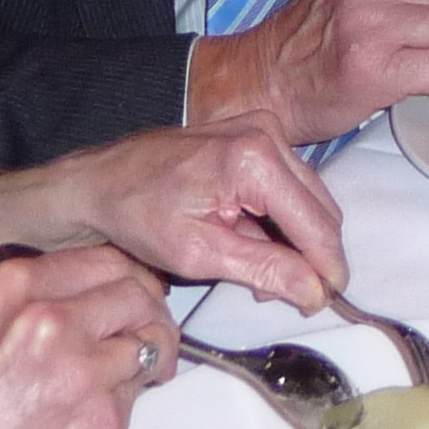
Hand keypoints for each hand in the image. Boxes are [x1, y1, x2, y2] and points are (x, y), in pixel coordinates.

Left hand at [0, 114, 347, 312]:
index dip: (327, 267)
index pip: (315, 224)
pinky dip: (282, 218)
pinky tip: (256, 244)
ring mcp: (264, 126)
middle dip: (312, 255)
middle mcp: (268, 132)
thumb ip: (265, 269)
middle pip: (320, 208)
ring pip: (309, 196)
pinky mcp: (256, 131)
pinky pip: (290, 182)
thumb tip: (316, 292)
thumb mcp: (199, 253)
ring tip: (266, 274)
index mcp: (254, 160)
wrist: (99, 182)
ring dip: (298, 239)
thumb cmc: (138, 216)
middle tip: (291, 295)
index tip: (329, 302)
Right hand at [0, 247, 176, 428]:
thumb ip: (23, 302)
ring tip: (131, 376)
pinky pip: (135, 397)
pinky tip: (93, 416)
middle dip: (150, 313)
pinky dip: (125, 402)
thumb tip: (76, 291)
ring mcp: (83, 372)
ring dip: (146, 358)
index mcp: (16, 289)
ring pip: (148, 344)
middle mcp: (53, 320)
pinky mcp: (102, 422)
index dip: (129, 277)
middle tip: (149, 332)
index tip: (136, 291)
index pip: (106, 259)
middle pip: (137, 295)